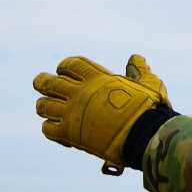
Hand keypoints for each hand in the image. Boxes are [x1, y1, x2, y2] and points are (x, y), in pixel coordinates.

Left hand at [34, 55, 168, 174]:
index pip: (71, 65)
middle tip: (42, 84)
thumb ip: (139, 70)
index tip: (65, 70)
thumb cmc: (148, 108)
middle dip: (42, 82)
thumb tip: (136, 57)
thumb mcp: (148, 84)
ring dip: (44, 106)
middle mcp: (80, 93)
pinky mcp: (69, 133)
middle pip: (49, 83)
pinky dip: (50, 128)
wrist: (144, 134)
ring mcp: (72, 113)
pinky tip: (59, 129)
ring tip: (48, 108)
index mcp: (97, 78)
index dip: (65, 66)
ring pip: (44, 106)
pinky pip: (48, 129)